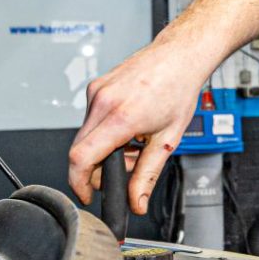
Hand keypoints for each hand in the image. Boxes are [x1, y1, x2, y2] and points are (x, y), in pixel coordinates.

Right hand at [68, 40, 204, 210]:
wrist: (179, 57)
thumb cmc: (178, 89)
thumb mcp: (167, 140)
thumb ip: (147, 175)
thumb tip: (137, 202)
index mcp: (121, 116)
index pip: (81, 158)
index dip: (79, 183)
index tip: (86, 194)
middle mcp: (103, 101)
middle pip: (80, 150)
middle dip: (97, 167)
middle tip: (126, 164)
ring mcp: (96, 92)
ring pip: (86, 136)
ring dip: (104, 148)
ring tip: (134, 141)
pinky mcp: (95, 87)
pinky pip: (91, 120)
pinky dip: (105, 131)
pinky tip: (128, 126)